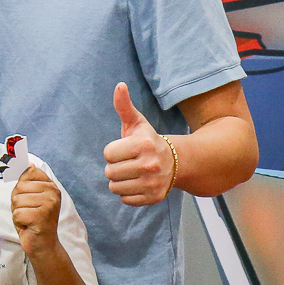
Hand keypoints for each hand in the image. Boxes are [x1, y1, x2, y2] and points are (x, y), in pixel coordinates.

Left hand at [11, 164, 60, 256]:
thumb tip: (29, 163)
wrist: (43, 245)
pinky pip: (17, 213)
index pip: (29, 172)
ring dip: (18, 212)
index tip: (30, 198)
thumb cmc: (34, 220)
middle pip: (20, 186)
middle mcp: (53, 192)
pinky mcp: (41, 216)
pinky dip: (18, 222)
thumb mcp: (31, 197)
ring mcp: (49, 204)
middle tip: (28, 212)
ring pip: (17, 200)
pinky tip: (28, 226)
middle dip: (18, 201)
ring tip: (28, 219)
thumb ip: (29, 181)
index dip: (22, 187)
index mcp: (51, 186)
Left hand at [104, 82, 173, 205]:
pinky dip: (128, 193)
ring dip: (119, 181)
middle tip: (128, 162)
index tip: (125, 149)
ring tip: (132, 172)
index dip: (113, 152)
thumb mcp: (136, 122)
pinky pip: (124, 199)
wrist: (175, 162)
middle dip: (115, 167)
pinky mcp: (153, 197)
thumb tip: (119, 85)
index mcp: (143, 144)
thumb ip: (124, 106)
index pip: (108, 154)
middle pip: (110, 172)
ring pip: (114, 187)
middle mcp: (150, 165)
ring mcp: (152, 183)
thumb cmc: (147, 140)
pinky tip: (138, 183)